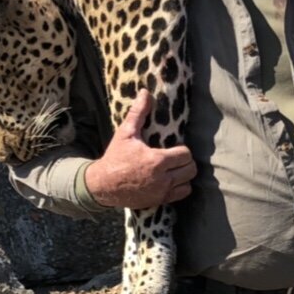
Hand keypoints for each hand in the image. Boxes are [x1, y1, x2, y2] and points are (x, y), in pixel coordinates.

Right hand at [83, 89, 196, 209]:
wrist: (102, 184)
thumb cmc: (115, 157)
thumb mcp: (125, 133)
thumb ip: (138, 113)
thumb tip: (145, 92)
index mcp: (157, 160)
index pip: (186, 154)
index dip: (182, 150)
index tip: (173, 148)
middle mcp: (162, 178)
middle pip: (190, 169)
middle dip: (186, 162)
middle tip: (176, 158)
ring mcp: (161, 192)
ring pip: (188, 183)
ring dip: (184, 175)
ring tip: (175, 169)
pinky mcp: (159, 201)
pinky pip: (181, 195)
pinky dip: (180, 188)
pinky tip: (172, 181)